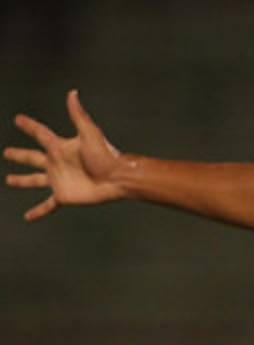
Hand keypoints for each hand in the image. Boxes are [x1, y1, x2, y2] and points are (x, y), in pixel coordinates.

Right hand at [4, 90, 126, 220]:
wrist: (117, 178)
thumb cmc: (106, 156)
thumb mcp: (90, 134)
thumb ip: (78, 115)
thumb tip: (72, 93)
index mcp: (60, 147)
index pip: (40, 134)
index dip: (29, 126)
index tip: (18, 119)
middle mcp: (56, 163)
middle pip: (32, 157)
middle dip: (20, 155)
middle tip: (7, 152)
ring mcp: (58, 180)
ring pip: (34, 180)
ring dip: (22, 180)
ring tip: (10, 181)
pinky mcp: (64, 196)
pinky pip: (47, 205)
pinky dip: (38, 211)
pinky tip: (28, 217)